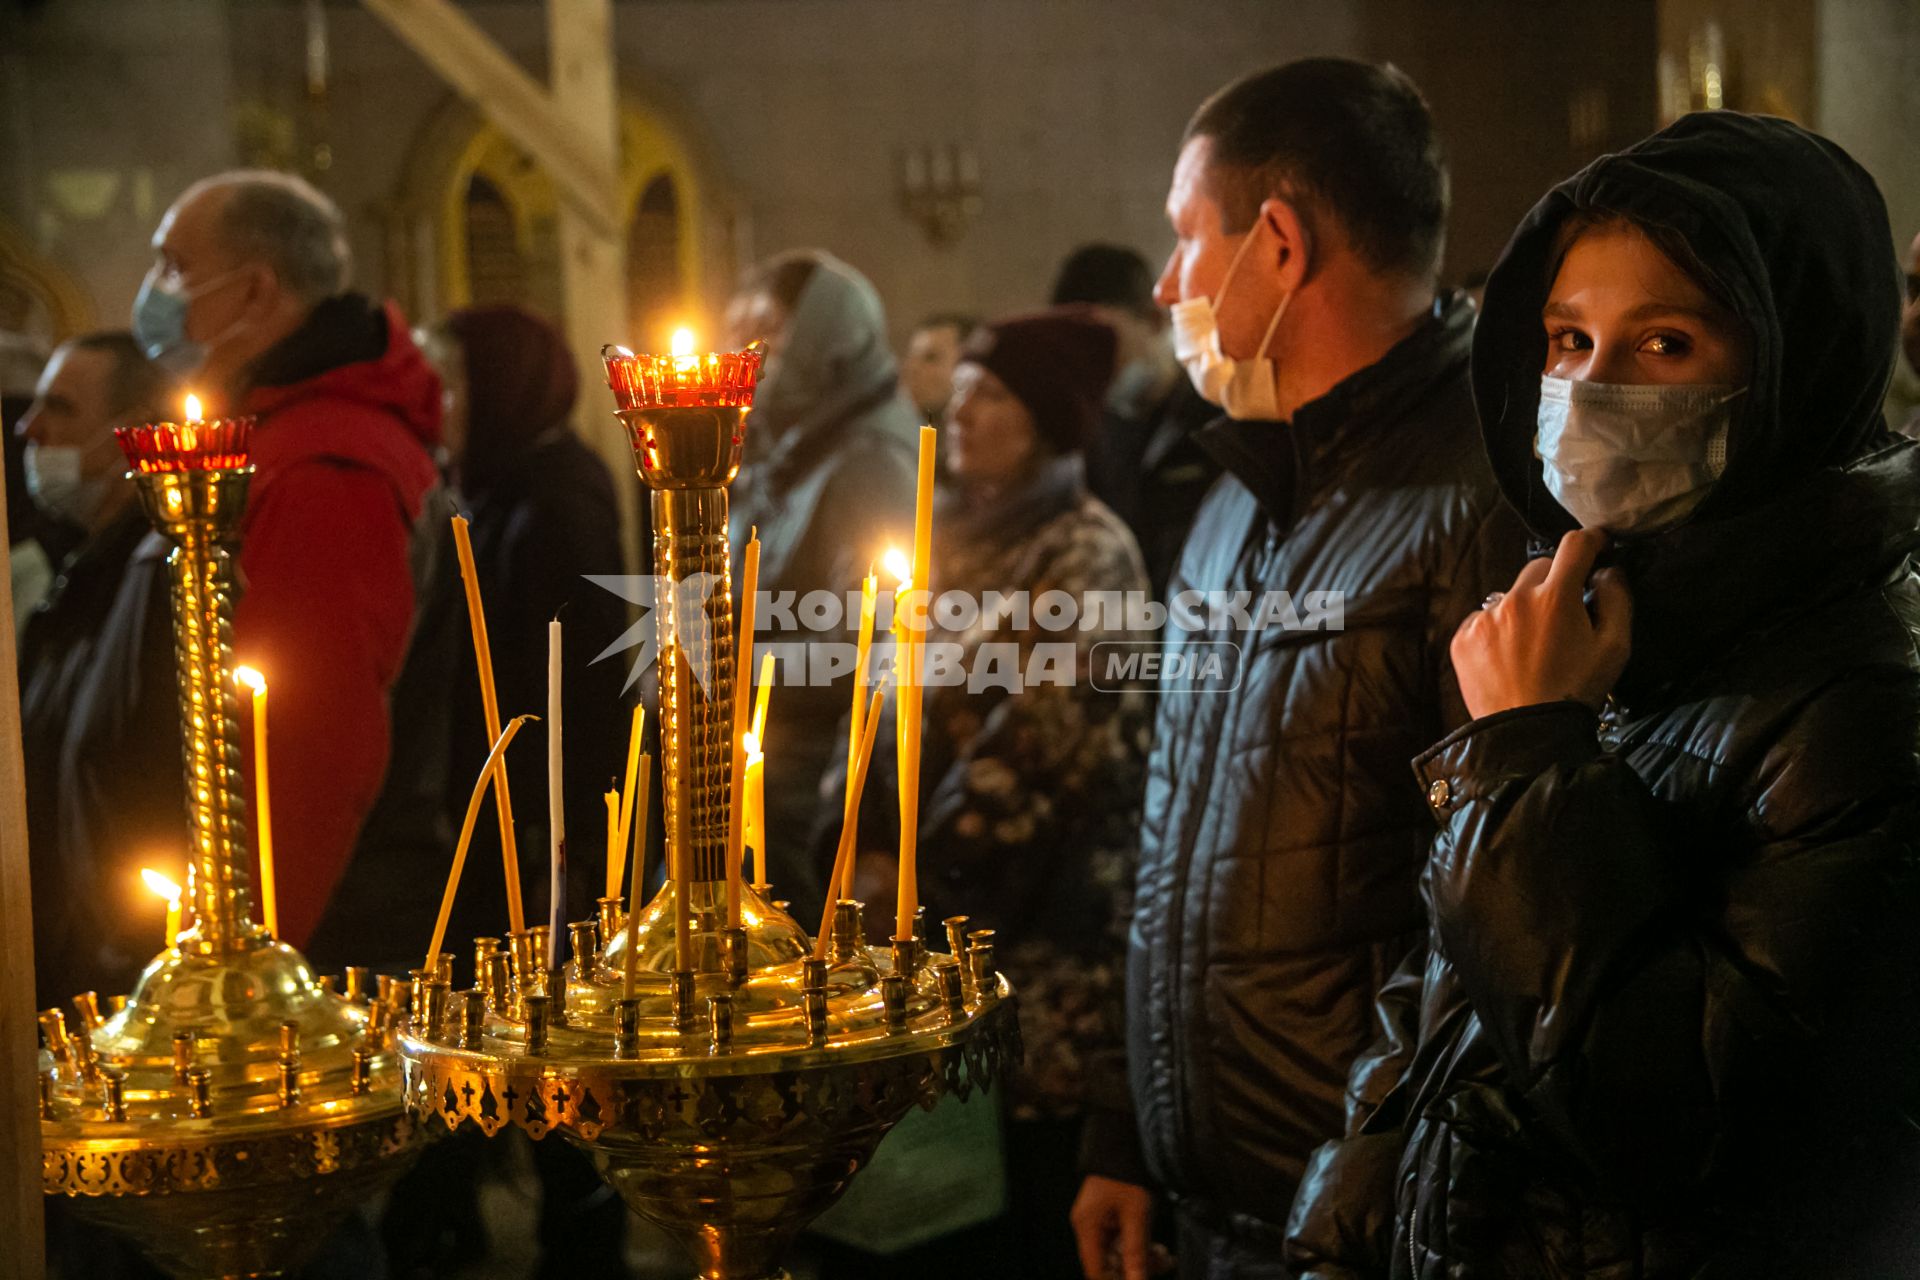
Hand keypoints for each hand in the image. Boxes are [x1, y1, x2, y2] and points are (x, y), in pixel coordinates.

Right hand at [1071, 1175, 1159, 1279]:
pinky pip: (1121, 1241)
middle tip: (1164, 1262)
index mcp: (1087, 1227)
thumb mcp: (1137, 1215)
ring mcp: (1098, 1222)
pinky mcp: (1108, 1216)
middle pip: (1108, 1263)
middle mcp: (1088, 1227)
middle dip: (1135, 1267)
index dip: (1118, 1279)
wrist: (1126, 1141)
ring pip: (1117, 1254)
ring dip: (1141, 1257)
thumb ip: (1137, 1253)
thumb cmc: (1129, 1174)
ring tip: (1165, 1255)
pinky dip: (1138, 1245)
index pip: (1096, 1271)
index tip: (1140, 1278)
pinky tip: (1157, 1246)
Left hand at [1451, 528, 1631, 718]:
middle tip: (1565, 615)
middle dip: (1556, 583)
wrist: (1527, 734)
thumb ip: (1616, 599)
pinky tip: (1509, 657)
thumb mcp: (1615, 648)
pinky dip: (1498, 630)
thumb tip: (1608, 571)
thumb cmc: (1577, 691)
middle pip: (1539, 570)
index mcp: (1555, 597)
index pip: (1574, 546)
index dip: (1591, 540)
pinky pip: (1484, 619)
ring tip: (1534, 646)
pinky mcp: (1463, 638)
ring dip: (1524, 609)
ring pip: (1509, 596)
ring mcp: (1484, 617)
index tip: (1598, 546)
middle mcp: (1515, 599)